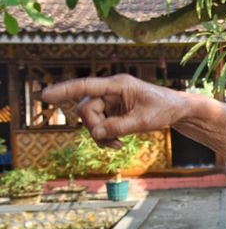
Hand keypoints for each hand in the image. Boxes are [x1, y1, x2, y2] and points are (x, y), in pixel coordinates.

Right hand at [41, 74, 184, 147]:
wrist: (176, 111)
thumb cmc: (164, 109)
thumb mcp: (143, 121)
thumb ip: (119, 126)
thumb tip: (96, 132)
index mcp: (118, 84)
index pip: (86, 86)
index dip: (64, 90)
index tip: (45, 95)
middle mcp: (110, 90)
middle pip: (86, 109)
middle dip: (94, 127)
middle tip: (112, 140)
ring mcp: (110, 101)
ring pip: (90, 119)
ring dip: (100, 135)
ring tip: (118, 144)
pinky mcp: (112, 111)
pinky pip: (98, 125)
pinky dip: (104, 136)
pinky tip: (117, 143)